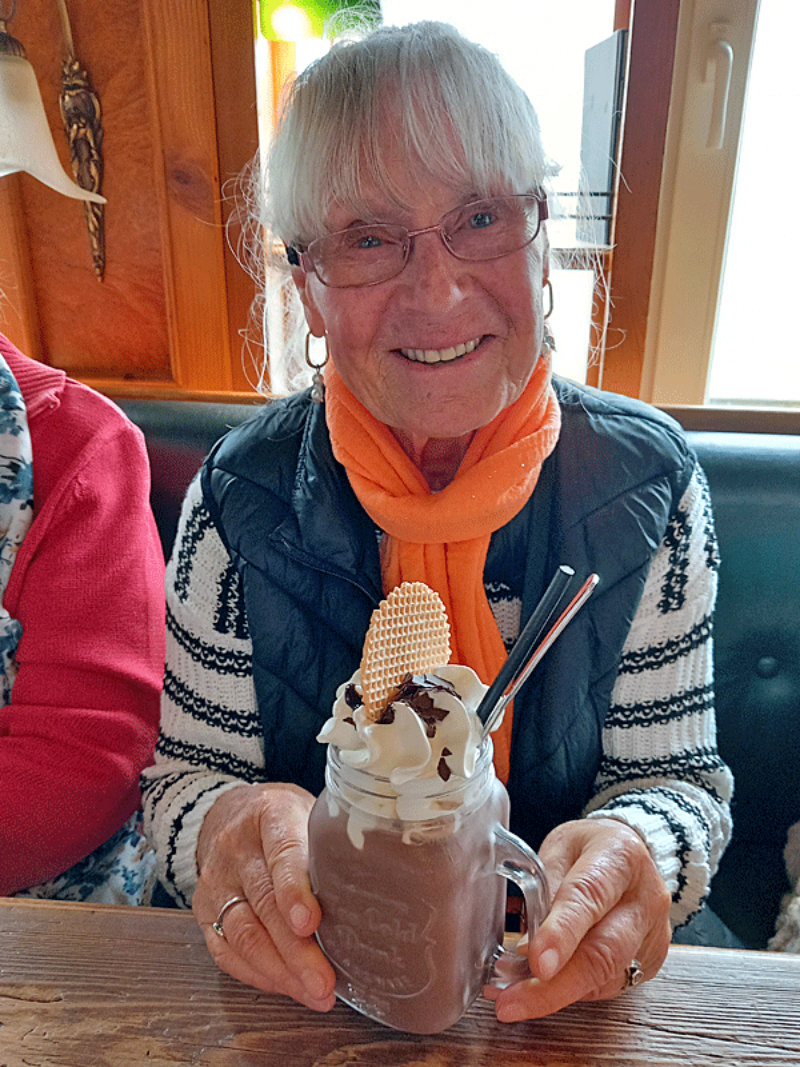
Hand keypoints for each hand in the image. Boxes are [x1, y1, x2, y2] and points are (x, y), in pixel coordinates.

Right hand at [192, 782, 335, 1011]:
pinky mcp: (205, 911)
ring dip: (280, 970)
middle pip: (264, 902)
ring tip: (313, 992)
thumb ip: (334, 843)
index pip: (282, 853)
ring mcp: (217, 881)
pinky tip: (288, 986)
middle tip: (324, 980)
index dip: (294, 891)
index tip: (311, 923)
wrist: (232, 814)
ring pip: (243, 934)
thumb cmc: (285, 820)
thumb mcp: (311, 813)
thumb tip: (376, 885)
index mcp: (271, 814)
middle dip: (296, 949)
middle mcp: (236, 847)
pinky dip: (259, 974)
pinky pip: (226, 951)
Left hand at [485, 818, 671, 1021]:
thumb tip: (525, 940)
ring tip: (513, 996)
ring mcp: (653, 933)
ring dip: (556, 993)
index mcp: (620, 856)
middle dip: (554, 986)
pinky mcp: (651, 961)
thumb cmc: (589, 849)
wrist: (630, 854)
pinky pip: (610, 985)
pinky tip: (545, 989)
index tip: (538, 962)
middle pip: (603, 951)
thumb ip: (543, 886)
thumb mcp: (560, 847)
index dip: (562, 933)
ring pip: (606, 976)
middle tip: (510, 1002)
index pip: (589, 897)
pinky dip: (573, 991)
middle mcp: (645, 897)